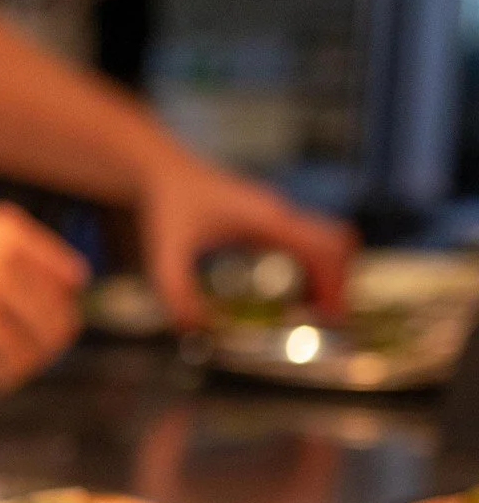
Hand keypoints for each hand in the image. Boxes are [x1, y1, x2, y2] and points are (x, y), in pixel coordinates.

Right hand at [0, 203, 89, 390]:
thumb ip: (10, 277)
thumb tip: (59, 329)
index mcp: (10, 229)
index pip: (71, 283)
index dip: (47, 320)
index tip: (13, 333)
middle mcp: (8, 250)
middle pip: (62, 321)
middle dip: (32, 352)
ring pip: (40, 348)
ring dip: (11, 369)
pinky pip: (9, 365)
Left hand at [140, 148, 356, 328]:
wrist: (163, 173)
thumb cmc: (165, 207)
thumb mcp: (164, 256)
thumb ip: (177, 294)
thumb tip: (195, 329)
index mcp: (265, 218)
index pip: (321, 247)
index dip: (333, 282)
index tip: (330, 317)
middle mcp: (279, 213)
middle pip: (337, 243)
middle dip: (339, 281)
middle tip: (325, 322)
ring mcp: (277, 215)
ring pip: (326, 242)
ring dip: (328, 276)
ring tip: (310, 316)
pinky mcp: (269, 220)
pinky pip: (307, 244)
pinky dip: (313, 270)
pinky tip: (294, 298)